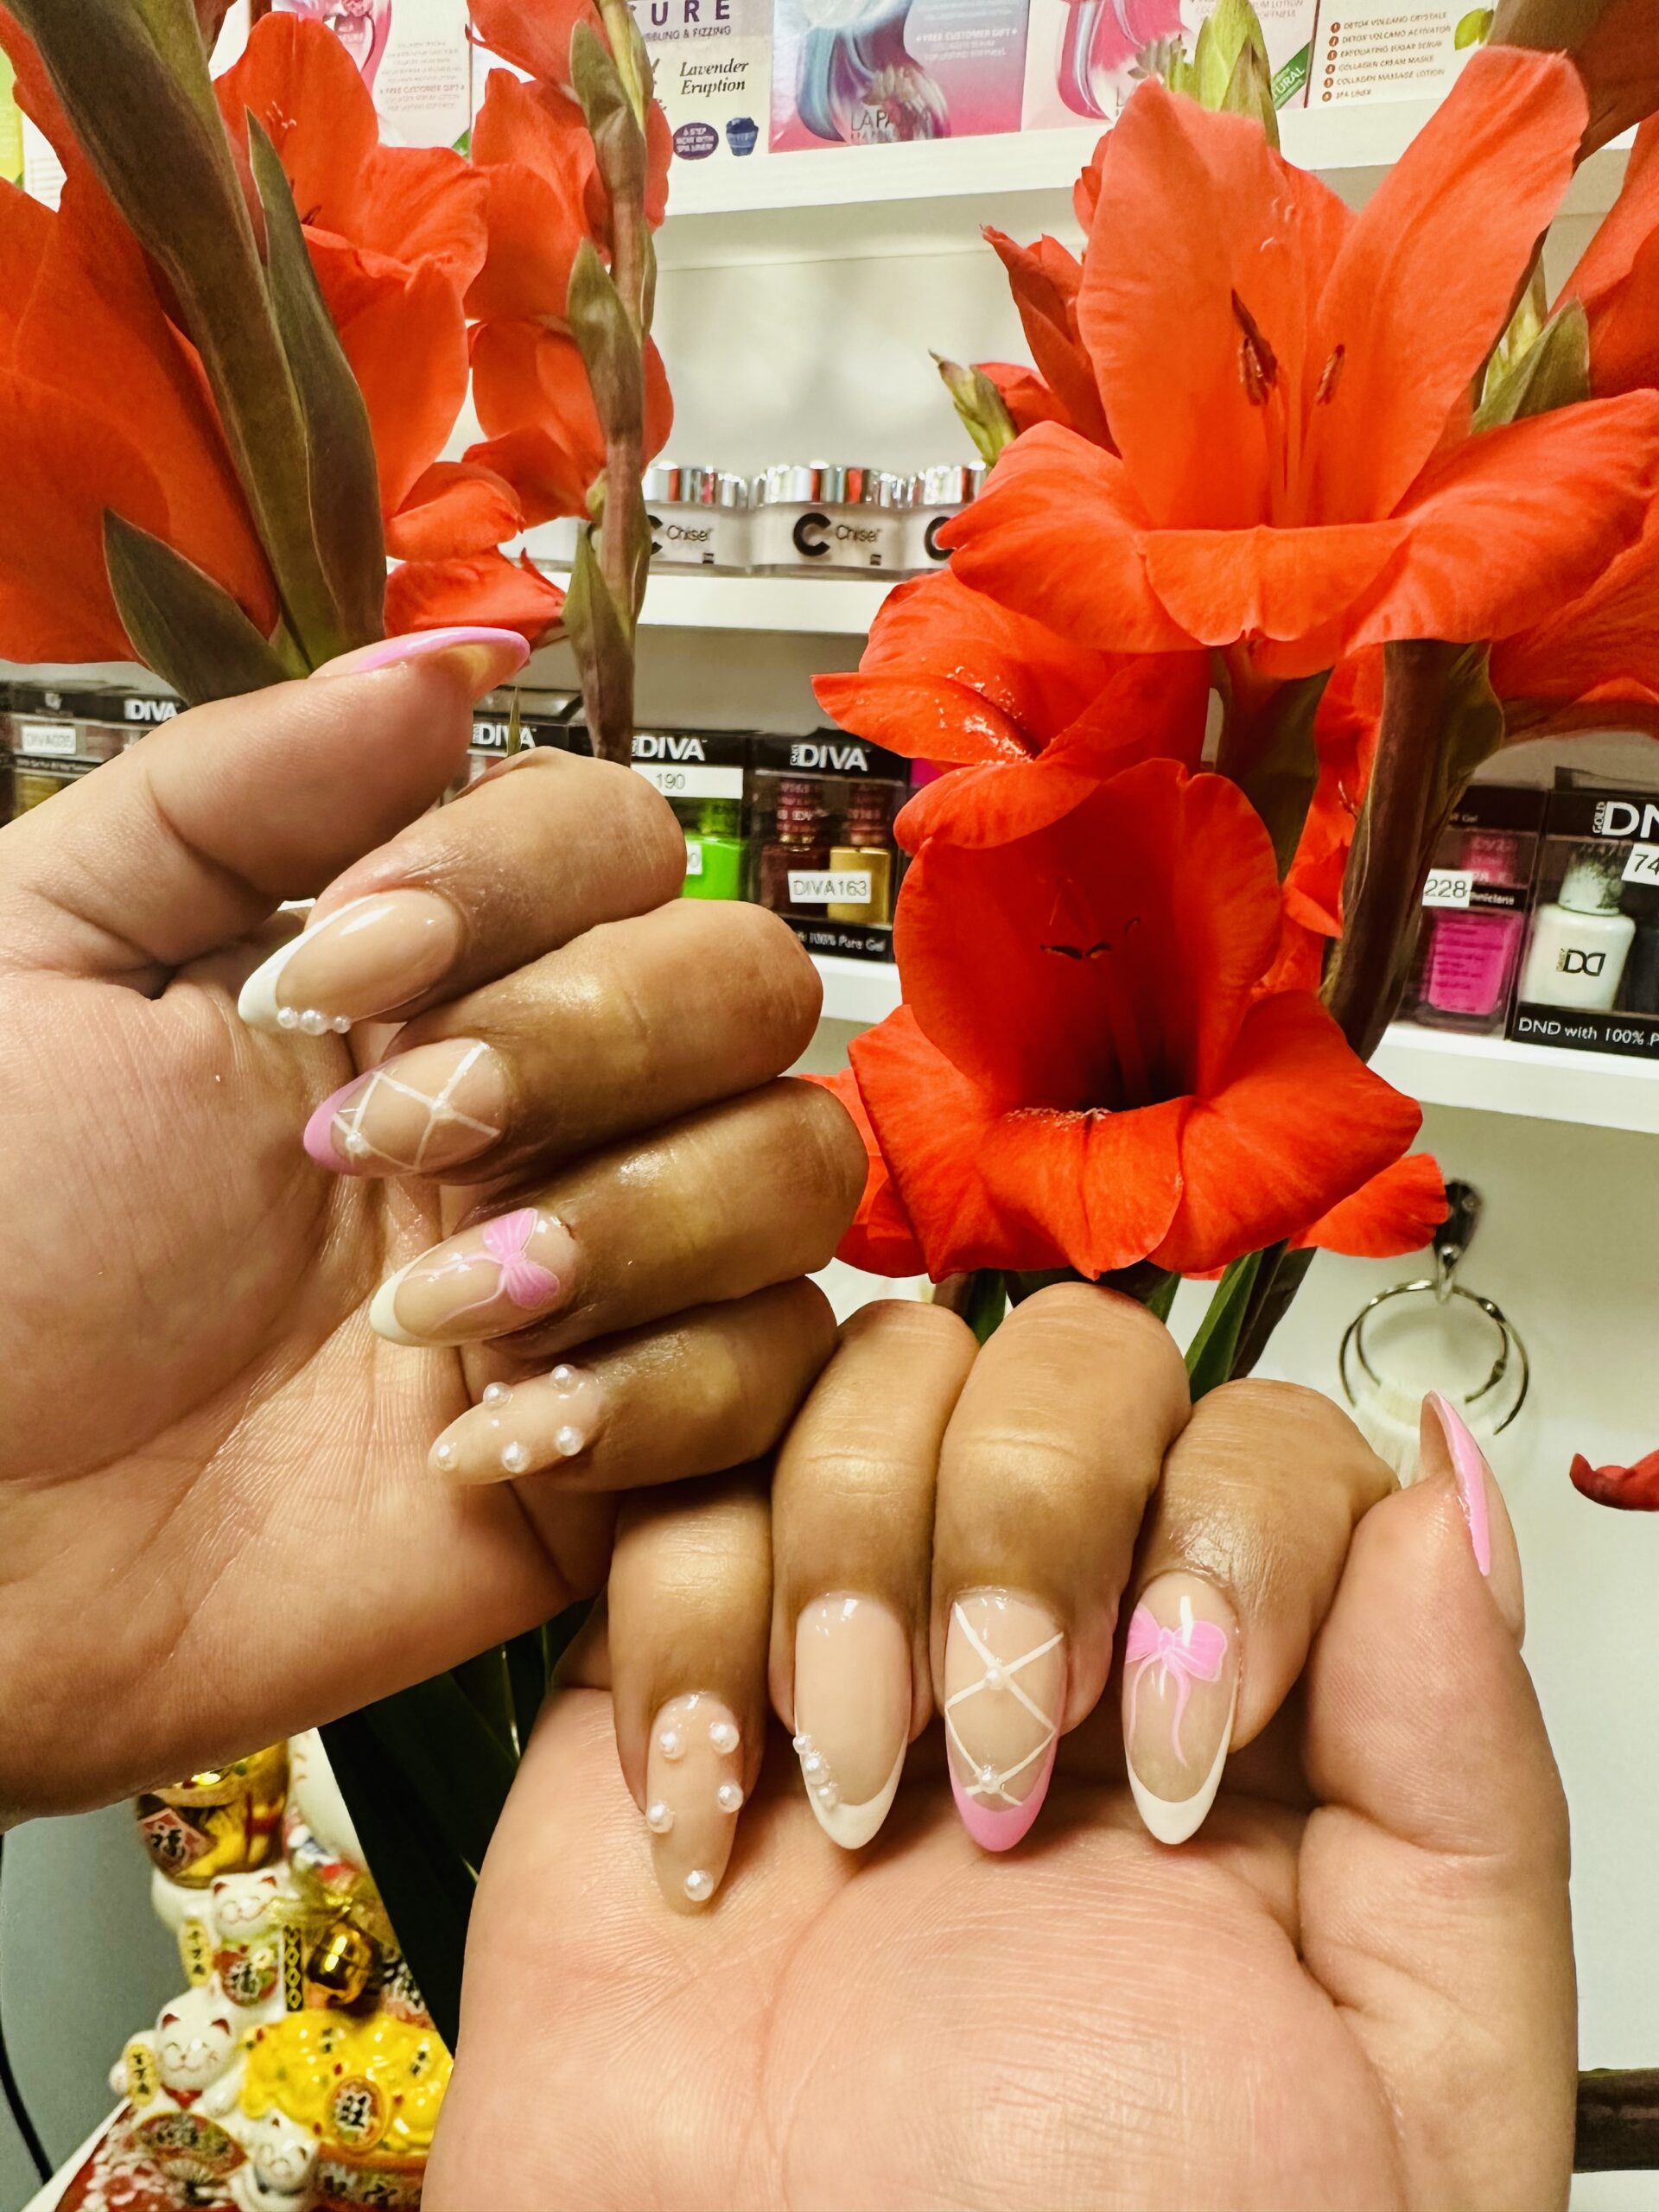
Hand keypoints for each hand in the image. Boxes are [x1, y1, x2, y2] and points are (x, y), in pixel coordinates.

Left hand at [0, 629, 860, 1817]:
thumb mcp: (46, 958)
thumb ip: (240, 785)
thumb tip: (457, 659)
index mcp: (423, 974)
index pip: (617, 836)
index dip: (523, 880)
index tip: (340, 973)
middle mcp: (546, 1104)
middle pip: (751, 983)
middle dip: (591, 1044)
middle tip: (386, 1143)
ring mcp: (604, 1275)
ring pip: (800, 1167)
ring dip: (636, 1225)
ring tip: (428, 1319)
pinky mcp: (632, 1451)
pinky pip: (778, 1375)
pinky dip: (661, 1395)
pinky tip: (486, 1442)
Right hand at [437, 1290, 1574, 2210]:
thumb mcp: (1389, 2081)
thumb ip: (1464, 1788)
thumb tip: (1446, 1488)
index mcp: (1246, 1713)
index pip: (1271, 1439)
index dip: (1232, 1529)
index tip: (1183, 1747)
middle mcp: (1064, 1640)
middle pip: (1069, 1359)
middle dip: (1029, 1524)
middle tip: (1003, 1761)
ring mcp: (865, 1633)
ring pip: (872, 1380)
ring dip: (854, 1563)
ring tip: (852, 1792)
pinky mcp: (678, 1668)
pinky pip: (675, 1499)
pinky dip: (689, 1628)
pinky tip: (720, 1814)